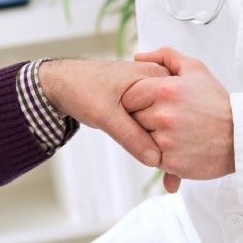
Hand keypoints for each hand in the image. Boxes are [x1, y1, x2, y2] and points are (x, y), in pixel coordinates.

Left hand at [38, 58, 170, 167]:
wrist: (63, 82)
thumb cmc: (81, 89)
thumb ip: (130, 135)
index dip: (173, 132)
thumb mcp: (105, 115)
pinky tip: (150, 156)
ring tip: (160, 162)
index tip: (167, 152)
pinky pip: (154, 123)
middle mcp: (157, 81)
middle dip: (170, 140)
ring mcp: (150, 91)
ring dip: (161, 141)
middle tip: (165, 165)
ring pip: (164, 122)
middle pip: (173, 116)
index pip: (178, 107)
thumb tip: (154, 159)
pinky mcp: (142, 102)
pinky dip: (152, 138)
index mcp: (154, 76)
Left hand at [122, 47, 234, 192]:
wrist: (241, 136)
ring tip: (172, 132)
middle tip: (164, 118)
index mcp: (165, 90)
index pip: (129, 95)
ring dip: (150, 137)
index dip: (137, 99)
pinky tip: (177, 146)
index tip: (149, 103)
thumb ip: (165, 56)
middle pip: (133, 117)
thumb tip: (138, 57)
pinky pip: (151, 158)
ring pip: (139, 139)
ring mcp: (167, 140)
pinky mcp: (172, 162)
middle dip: (143, 117)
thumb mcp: (195, 69)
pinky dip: (160, 154)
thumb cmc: (216, 101)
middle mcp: (163, 115)